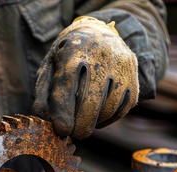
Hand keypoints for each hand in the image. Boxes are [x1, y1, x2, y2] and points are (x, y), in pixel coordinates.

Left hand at [33, 17, 138, 138]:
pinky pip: (123, 107)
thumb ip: (43, 93)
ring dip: (95, 122)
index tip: (62, 130)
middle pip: (91, 101)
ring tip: (84, 122)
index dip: (63, 113)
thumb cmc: (68, 57)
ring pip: (109, 107)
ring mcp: (121, 65)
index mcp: (74, 51)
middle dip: (81, 125)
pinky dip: (109, 119)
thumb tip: (45, 121)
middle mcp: (101, 55)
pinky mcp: (133, 76)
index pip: (67, 87)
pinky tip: (98, 117)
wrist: (98, 33)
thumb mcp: (50, 67)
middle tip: (74, 133)